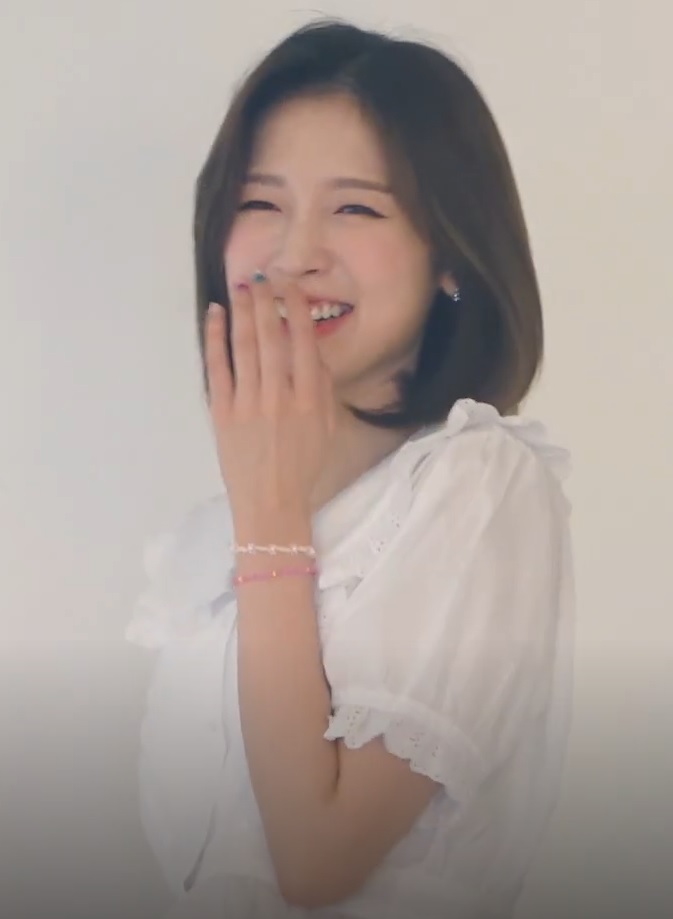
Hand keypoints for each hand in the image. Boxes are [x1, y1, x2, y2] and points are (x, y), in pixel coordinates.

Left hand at [205, 273, 336, 521]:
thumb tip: (310, 349)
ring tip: (241, 287)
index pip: (302, 340)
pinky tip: (215, 315)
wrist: (270, 502)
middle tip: (262, 276)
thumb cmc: (303, 466)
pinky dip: (214, 338)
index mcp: (309, 398)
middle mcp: (279, 395)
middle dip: (265, 300)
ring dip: (242, 311)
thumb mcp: (326, 426)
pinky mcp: (222, 412)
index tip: (290, 284)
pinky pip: (217, 367)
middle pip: (271, 336)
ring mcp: (247, 402)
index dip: (295, 307)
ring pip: (244, 345)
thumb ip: (321, 386)